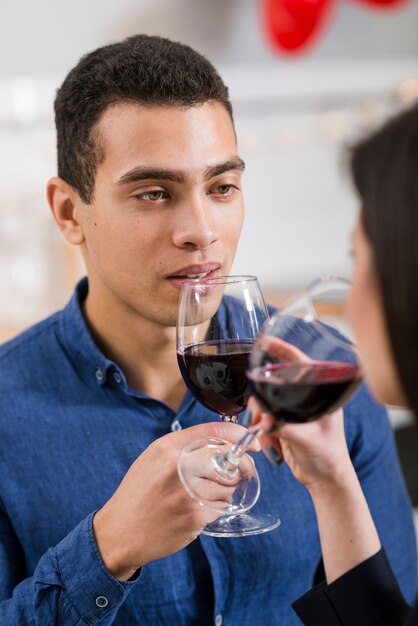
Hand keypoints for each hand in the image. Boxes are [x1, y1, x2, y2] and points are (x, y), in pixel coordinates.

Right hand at [93, 421, 259, 579]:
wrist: (120, 532)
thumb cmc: (139, 493)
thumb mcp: (153, 459)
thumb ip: (184, 447)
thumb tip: (224, 443)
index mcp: (167, 448)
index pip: (212, 431)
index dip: (238, 435)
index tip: (251, 443)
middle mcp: (177, 466)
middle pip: (227, 459)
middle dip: (241, 467)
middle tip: (241, 473)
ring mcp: (187, 492)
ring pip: (228, 485)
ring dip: (226, 491)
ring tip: (206, 495)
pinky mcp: (194, 516)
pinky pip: (221, 507)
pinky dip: (216, 508)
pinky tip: (199, 510)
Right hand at [249, 335, 352, 486]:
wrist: (325, 481)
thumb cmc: (328, 457)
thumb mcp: (307, 440)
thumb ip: (284, 427)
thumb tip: (264, 420)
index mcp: (320, 396)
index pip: (301, 364)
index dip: (283, 350)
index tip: (265, 342)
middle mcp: (307, 400)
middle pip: (275, 385)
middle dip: (262, 401)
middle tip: (258, 416)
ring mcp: (294, 412)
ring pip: (266, 404)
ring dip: (261, 421)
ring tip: (267, 436)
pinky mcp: (285, 424)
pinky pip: (264, 421)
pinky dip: (263, 433)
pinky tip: (273, 447)